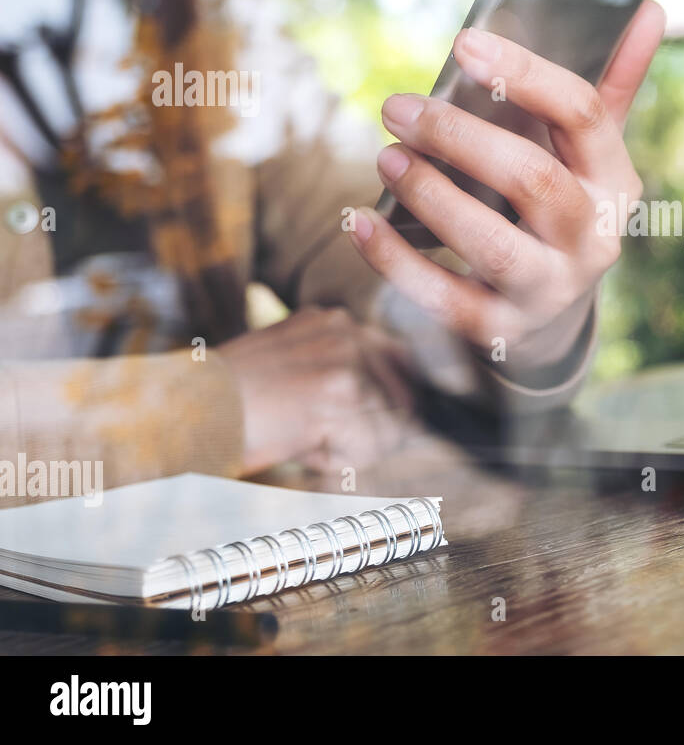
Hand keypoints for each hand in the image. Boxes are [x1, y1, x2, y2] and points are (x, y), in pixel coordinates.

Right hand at [219, 307, 418, 474]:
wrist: (181, 411)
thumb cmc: (230, 402)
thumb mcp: (290, 367)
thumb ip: (338, 372)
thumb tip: (400, 408)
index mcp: (335, 320)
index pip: (401, 366)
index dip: (388, 406)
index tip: (358, 426)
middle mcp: (347, 330)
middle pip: (405, 396)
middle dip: (375, 430)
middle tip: (320, 438)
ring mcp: (347, 358)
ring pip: (390, 425)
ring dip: (353, 446)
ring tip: (303, 438)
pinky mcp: (341, 392)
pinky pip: (368, 445)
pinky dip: (336, 460)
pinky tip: (298, 447)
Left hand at [347, 0, 663, 370]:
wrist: (549, 315)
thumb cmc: (563, 207)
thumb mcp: (593, 154)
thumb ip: (615, 83)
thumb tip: (648, 6)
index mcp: (617, 182)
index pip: (584, 116)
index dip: (525, 75)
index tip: (464, 44)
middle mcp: (592, 239)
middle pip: (533, 179)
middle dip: (459, 137)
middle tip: (397, 107)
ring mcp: (549, 289)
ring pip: (491, 243)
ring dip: (431, 195)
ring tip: (385, 157)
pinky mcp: (500, 329)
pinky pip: (445, 300)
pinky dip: (395, 263)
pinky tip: (360, 223)